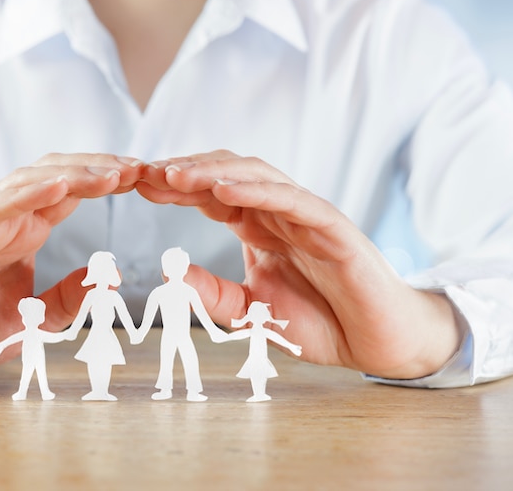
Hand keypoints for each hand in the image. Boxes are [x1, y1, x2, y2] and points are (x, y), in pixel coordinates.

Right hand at [0, 154, 142, 380]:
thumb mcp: (32, 321)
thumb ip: (68, 299)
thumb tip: (112, 276)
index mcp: (22, 232)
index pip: (69, 193)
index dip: (106, 181)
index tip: (145, 178)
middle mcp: (2, 220)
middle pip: (54, 176)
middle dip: (97, 168)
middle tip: (139, 168)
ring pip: (24, 184)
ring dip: (69, 175)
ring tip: (109, 173)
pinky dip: (21, 196)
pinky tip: (54, 187)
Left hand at [137, 151, 458, 378]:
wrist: (378, 342)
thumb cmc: (323, 323)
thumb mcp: (251, 312)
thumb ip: (214, 294)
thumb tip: (170, 275)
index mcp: (259, 228)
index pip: (210, 196)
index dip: (172, 188)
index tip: (133, 185)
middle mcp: (280, 214)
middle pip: (226, 175)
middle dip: (182, 171)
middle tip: (140, 172)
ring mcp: (307, 216)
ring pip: (256, 177)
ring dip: (211, 172)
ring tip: (172, 174)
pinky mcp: (333, 228)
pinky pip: (292, 200)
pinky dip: (258, 190)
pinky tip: (224, 188)